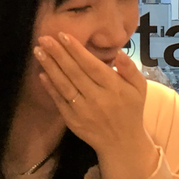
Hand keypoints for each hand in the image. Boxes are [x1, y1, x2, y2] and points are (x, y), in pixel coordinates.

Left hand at [34, 34, 156, 178]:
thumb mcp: (139, 88)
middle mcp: (97, 98)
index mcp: (114, 87)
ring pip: (64, 85)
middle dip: (58, 54)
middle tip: (44, 38)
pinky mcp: (73, 120)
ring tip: (38, 51)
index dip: (76, 50)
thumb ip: (130, 69)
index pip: (92, 65)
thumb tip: (118, 52)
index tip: (63, 35)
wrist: (122, 143)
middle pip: (74, 72)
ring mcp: (83, 110)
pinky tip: (41, 74)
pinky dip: (50, 87)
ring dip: (50, 67)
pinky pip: (59, 101)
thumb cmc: (130, 110)